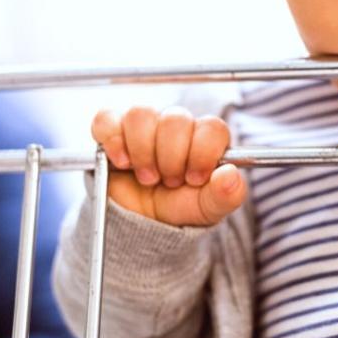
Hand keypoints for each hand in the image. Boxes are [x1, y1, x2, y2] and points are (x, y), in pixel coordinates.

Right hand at [91, 106, 243, 226]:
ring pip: (141, 115)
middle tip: (168, 181)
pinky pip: (107, 119)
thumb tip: (231, 176)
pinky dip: (113, 141)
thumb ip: (226, 195)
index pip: (211, 127)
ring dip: (143, 151)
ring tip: (147, 176)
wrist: (141, 222)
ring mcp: (143, 124)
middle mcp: (175, 125)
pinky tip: (121, 163)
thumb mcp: (207, 209)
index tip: (194, 178)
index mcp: (204, 138)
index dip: (202, 153)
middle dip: (170, 158)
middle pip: (175, 119)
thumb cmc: (179, 207)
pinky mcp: (112, 129)